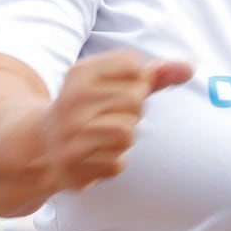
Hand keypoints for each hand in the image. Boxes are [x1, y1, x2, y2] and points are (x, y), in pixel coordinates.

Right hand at [36, 49, 191, 196]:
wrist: (40, 147)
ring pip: (127, 133)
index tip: (117, 90)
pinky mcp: (73, 164)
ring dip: (123, 138)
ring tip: (102, 136)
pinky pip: (117, 163)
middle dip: (131, 112)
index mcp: (81, 73)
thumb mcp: (111, 84)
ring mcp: (70, 134)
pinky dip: (112, 161)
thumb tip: (190, 68)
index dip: (137, 80)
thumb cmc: (87, 110)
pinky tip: (94, 155)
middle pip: (134, 101)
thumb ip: (153, 75)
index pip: (134, 66)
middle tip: (108, 117)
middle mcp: (72, 100)